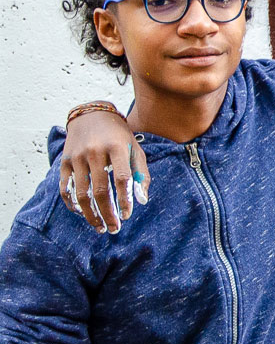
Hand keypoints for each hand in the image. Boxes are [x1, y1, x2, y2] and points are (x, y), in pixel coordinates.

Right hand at [59, 109, 149, 233]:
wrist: (92, 115)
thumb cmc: (120, 137)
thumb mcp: (136, 150)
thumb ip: (141, 175)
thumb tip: (141, 201)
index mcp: (117, 148)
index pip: (121, 179)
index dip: (124, 200)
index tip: (126, 216)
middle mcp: (95, 152)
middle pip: (100, 190)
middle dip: (107, 213)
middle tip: (114, 229)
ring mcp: (77, 156)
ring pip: (81, 192)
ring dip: (90, 213)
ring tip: (100, 227)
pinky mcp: (65, 161)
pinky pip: (65, 187)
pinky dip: (72, 203)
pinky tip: (81, 213)